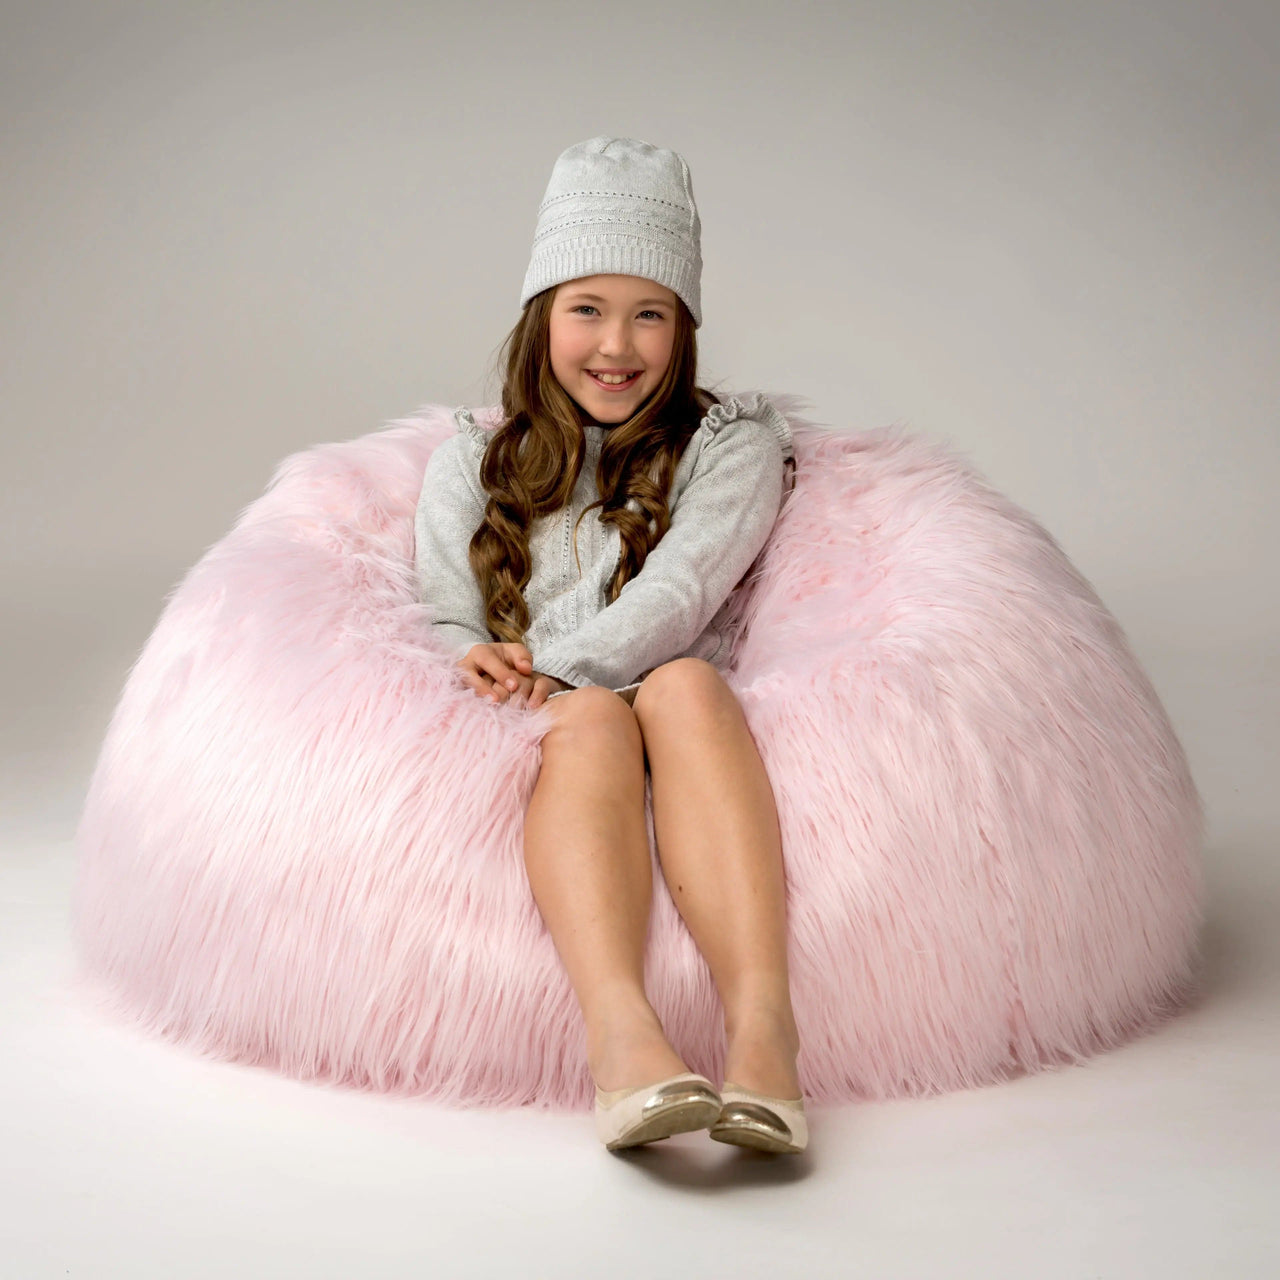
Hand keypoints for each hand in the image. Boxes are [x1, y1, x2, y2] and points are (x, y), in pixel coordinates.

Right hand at [456, 643, 571, 708]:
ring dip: (472, 699)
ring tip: (486, 708)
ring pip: (460, 688)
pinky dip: (465, 706)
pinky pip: (457, 699)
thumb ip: (522, 657)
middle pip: (468, 675)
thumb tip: (526, 669)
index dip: (500, 673)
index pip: (487, 660)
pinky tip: (478, 714)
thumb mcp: (514, 653)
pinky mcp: (456, 693)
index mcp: (480, 652)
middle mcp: (465, 665)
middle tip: (497, 700)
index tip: (514, 686)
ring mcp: (457, 680)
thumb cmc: (504, 660)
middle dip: (482, 687)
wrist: (488, 668)